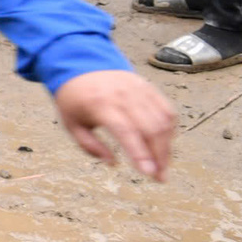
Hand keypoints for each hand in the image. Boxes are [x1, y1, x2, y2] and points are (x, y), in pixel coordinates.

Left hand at [52, 69, 175, 180]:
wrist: (80, 64)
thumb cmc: (75, 99)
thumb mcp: (71, 124)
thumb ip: (90, 146)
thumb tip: (113, 164)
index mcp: (99, 104)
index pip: (126, 130)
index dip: (140, 153)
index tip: (149, 173)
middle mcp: (122, 95)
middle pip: (150, 128)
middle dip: (159, 156)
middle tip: (160, 177)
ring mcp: (138, 89)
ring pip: (163, 121)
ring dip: (167, 146)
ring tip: (163, 165)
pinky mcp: (148, 87)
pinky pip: (167, 110)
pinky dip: (170, 129)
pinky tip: (164, 144)